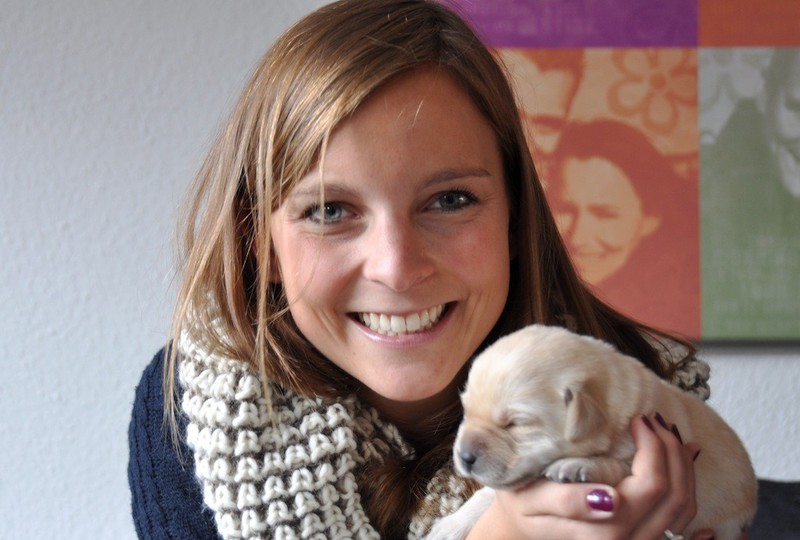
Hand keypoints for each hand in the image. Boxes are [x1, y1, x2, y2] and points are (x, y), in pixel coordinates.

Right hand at [466, 414, 709, 539]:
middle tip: (654, 419)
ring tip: (669, 432)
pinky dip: (690, 487)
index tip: (638, 420)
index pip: (651, 487)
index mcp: (604, 533)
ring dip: (684, 466)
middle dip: (672, 451)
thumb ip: (568, 502)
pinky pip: (681, 521)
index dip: (653, 450)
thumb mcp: (531, 500)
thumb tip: (612, 500)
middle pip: (674, 498)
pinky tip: (691, 459)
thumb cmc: (521, 506)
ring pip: (683, 509)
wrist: (518, 529)